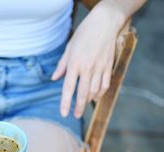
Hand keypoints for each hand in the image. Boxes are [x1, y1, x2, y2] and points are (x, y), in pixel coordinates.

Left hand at [52, 1, 124, 117]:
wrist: (105, 23)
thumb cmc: (84, 34)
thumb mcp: (69, 48)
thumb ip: (62, 65)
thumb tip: (54, 79)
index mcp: (74, 64)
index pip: (68, 88)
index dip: (66, 103)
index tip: (64, 114)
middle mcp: (87, 68)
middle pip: (83, 93)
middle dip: (79, 107)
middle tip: (76, 115)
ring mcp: (99, 68)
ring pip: (95, 91)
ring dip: (89, 101)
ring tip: (84, 105)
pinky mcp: (108, 67)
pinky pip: (105, 85)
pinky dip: (100, 93)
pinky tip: (95, 96)